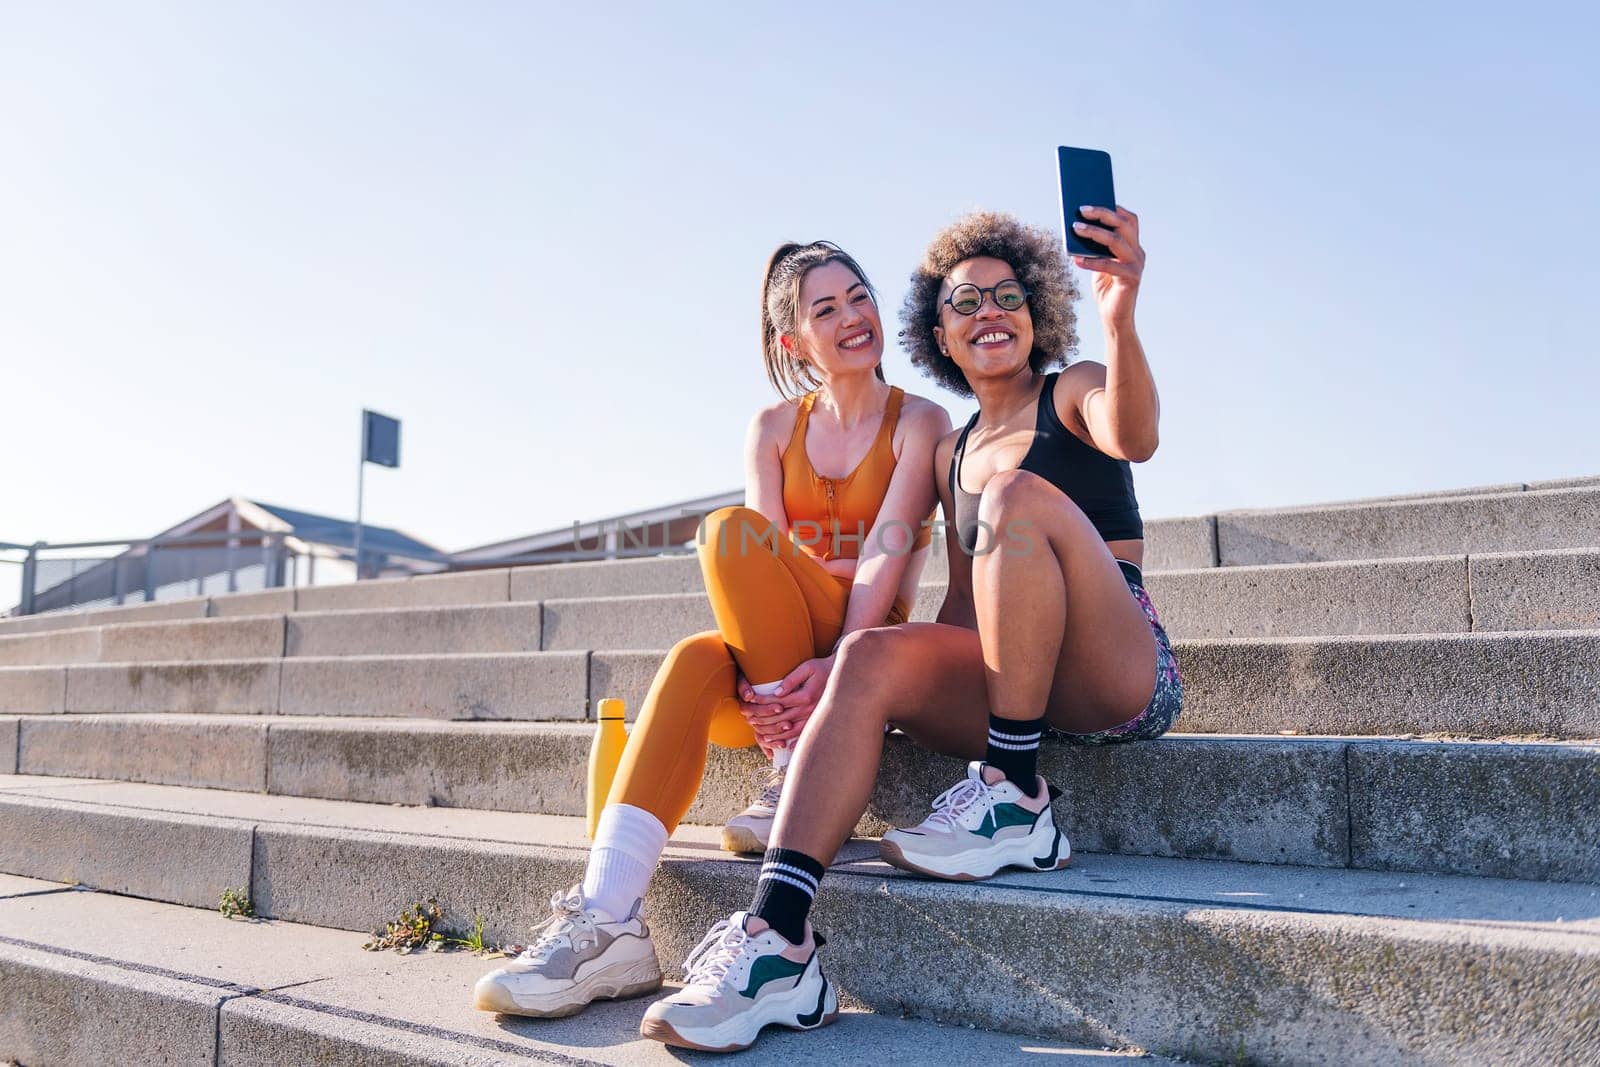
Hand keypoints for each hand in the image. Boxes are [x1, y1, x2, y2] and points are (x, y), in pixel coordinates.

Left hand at [741, 654, 834, 747]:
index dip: (763, 702)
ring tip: (762, 736)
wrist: (841, 676)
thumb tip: (778, 692)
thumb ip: (792, 679)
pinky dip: (793, 741)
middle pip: (781, 718)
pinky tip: (784, 746)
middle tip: (750, 720)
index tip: (752, 701)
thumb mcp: (807, 668)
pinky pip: (803, 734)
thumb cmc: (822, 669)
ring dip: (775, 734)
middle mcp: (809, 709)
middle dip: (764, 719)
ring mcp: (813, 716)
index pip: (778, 702)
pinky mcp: (816, 720)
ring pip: (791, 730)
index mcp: (805, 696)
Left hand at [1071, 205, 1144, 328]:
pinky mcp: (1132, 279)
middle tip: (1081, 209)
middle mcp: (1138, 252)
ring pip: (1116, 241)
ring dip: (1094, 233)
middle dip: (1102, 214)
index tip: (1093, 200)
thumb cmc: (1105, 288)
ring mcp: (1137, 265)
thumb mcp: (1099, 263)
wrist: (1114, 317)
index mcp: (1133, 246)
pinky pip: (1110, 265)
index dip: (1113, 208)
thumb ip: (1094, 247)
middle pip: (1123, 225)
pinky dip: (1091, 261)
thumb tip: (1078, 226)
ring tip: (1075, 228)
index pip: (1129, 219)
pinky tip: (1076, 260)